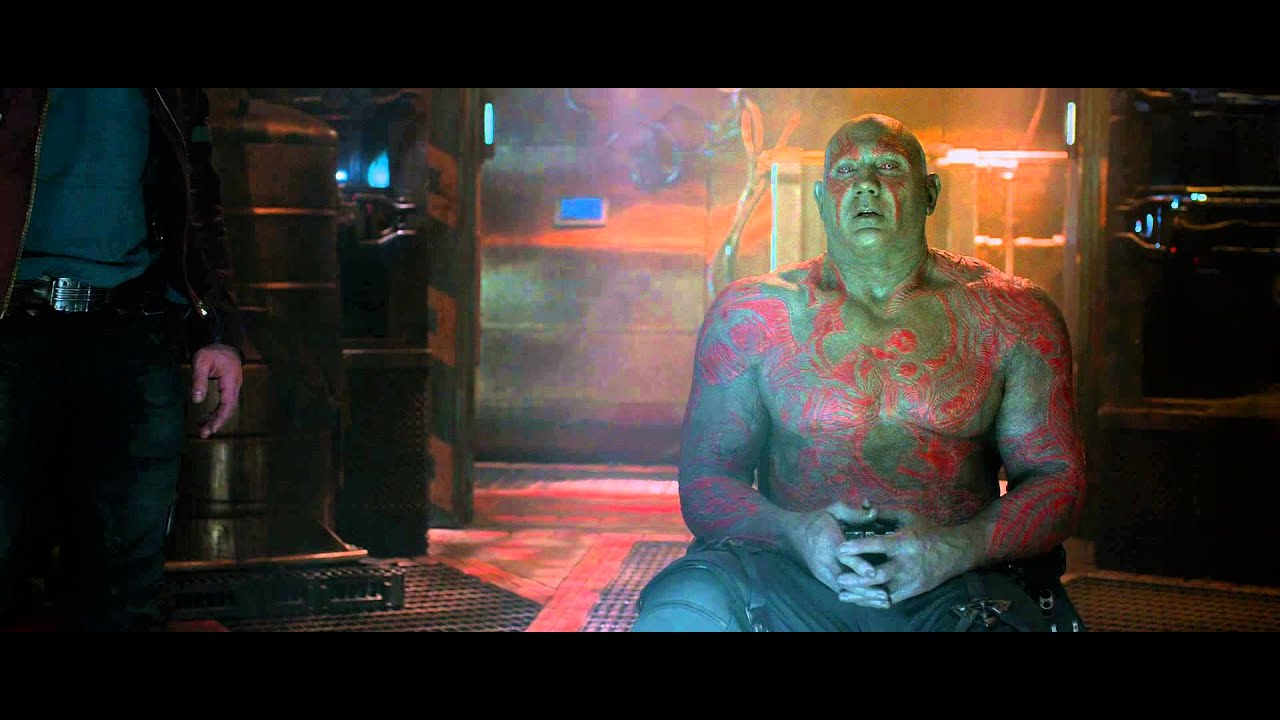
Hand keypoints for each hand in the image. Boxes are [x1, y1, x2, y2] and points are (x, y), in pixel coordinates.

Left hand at [190, 343, 242, 438]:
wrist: (224, 344)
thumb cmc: (213, 351)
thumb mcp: (201, 361)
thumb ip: (199, 380)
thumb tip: (196, 400)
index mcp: (230, 382)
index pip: (227, 404)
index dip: (220, 418)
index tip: (211, 429)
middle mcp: (234, 387)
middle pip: (228, 410)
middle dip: (217, 422)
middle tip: (204, 434)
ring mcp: (232, 389)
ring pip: (226, 408)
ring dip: (215, 419)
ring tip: (202, 429)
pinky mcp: (228, 389)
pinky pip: (224, 404)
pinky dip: (215, 413)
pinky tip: (205, 418)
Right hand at [787, 499, 879, 594]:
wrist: (794, 534)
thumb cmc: (819, 520)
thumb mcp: (835, 510)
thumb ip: (855, 514)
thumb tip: (875, 513)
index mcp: (827, 541)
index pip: (843, 556)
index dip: (858, 565)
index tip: (872, 573)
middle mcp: (823, 560)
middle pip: (845, 579)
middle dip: (865, 589)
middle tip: (884, 595)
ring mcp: (822, 572)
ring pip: (844, 589)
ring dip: (864, 597)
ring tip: (884, 602)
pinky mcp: (823, 579)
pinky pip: (842, 591)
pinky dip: (857, 597)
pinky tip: (874, 603)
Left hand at [836, 507, 980, 606]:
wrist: (954, 553)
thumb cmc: (927, 531)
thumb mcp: (908, 517)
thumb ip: (884, 513)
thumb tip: (864, 504)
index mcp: (903, 542)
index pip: (879, 545)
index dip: (859, 547)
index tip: (840, 549)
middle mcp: (906, 563)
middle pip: (879, 574)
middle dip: (857, 578)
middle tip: (839, 577)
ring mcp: (910, 580)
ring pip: (883, 592)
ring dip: (862, 595)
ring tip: (843, 595)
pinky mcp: (912, 591)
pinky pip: (890, 600)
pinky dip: (874, 601)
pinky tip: (859, 600)